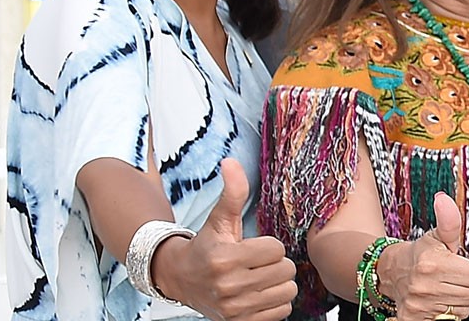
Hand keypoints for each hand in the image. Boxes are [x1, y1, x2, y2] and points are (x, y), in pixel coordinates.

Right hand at [152, 158, 297, 320]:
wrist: (181, 279)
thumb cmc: (206, 246)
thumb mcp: (219, 219)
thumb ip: (232, 193)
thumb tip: (231, 162)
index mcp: (225, 258)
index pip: (277, 249)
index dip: (269, 246)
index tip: (253, 248)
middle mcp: (228, 285)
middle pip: (285, 271)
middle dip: (275, 264)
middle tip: (257, 263)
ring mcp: (234, 308)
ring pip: (287, 292)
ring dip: (278, 284)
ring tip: (260, 278)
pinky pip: (281, 313)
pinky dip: (275, 304)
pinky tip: (259, 294)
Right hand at [379, 192, 468, 319]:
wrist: (390, 272)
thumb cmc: (421, 254)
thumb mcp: (437, 236)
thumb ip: (449, 221)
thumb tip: (443, 199)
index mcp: (433, 263)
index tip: (456, 266)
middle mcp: (424, 285)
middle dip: (464, 286)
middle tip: (450, 278)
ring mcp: (418, 305)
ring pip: (461, 310)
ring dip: (456, 301)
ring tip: (442, 289)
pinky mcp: (412, 319)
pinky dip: (445, 315)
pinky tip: (435, 303)